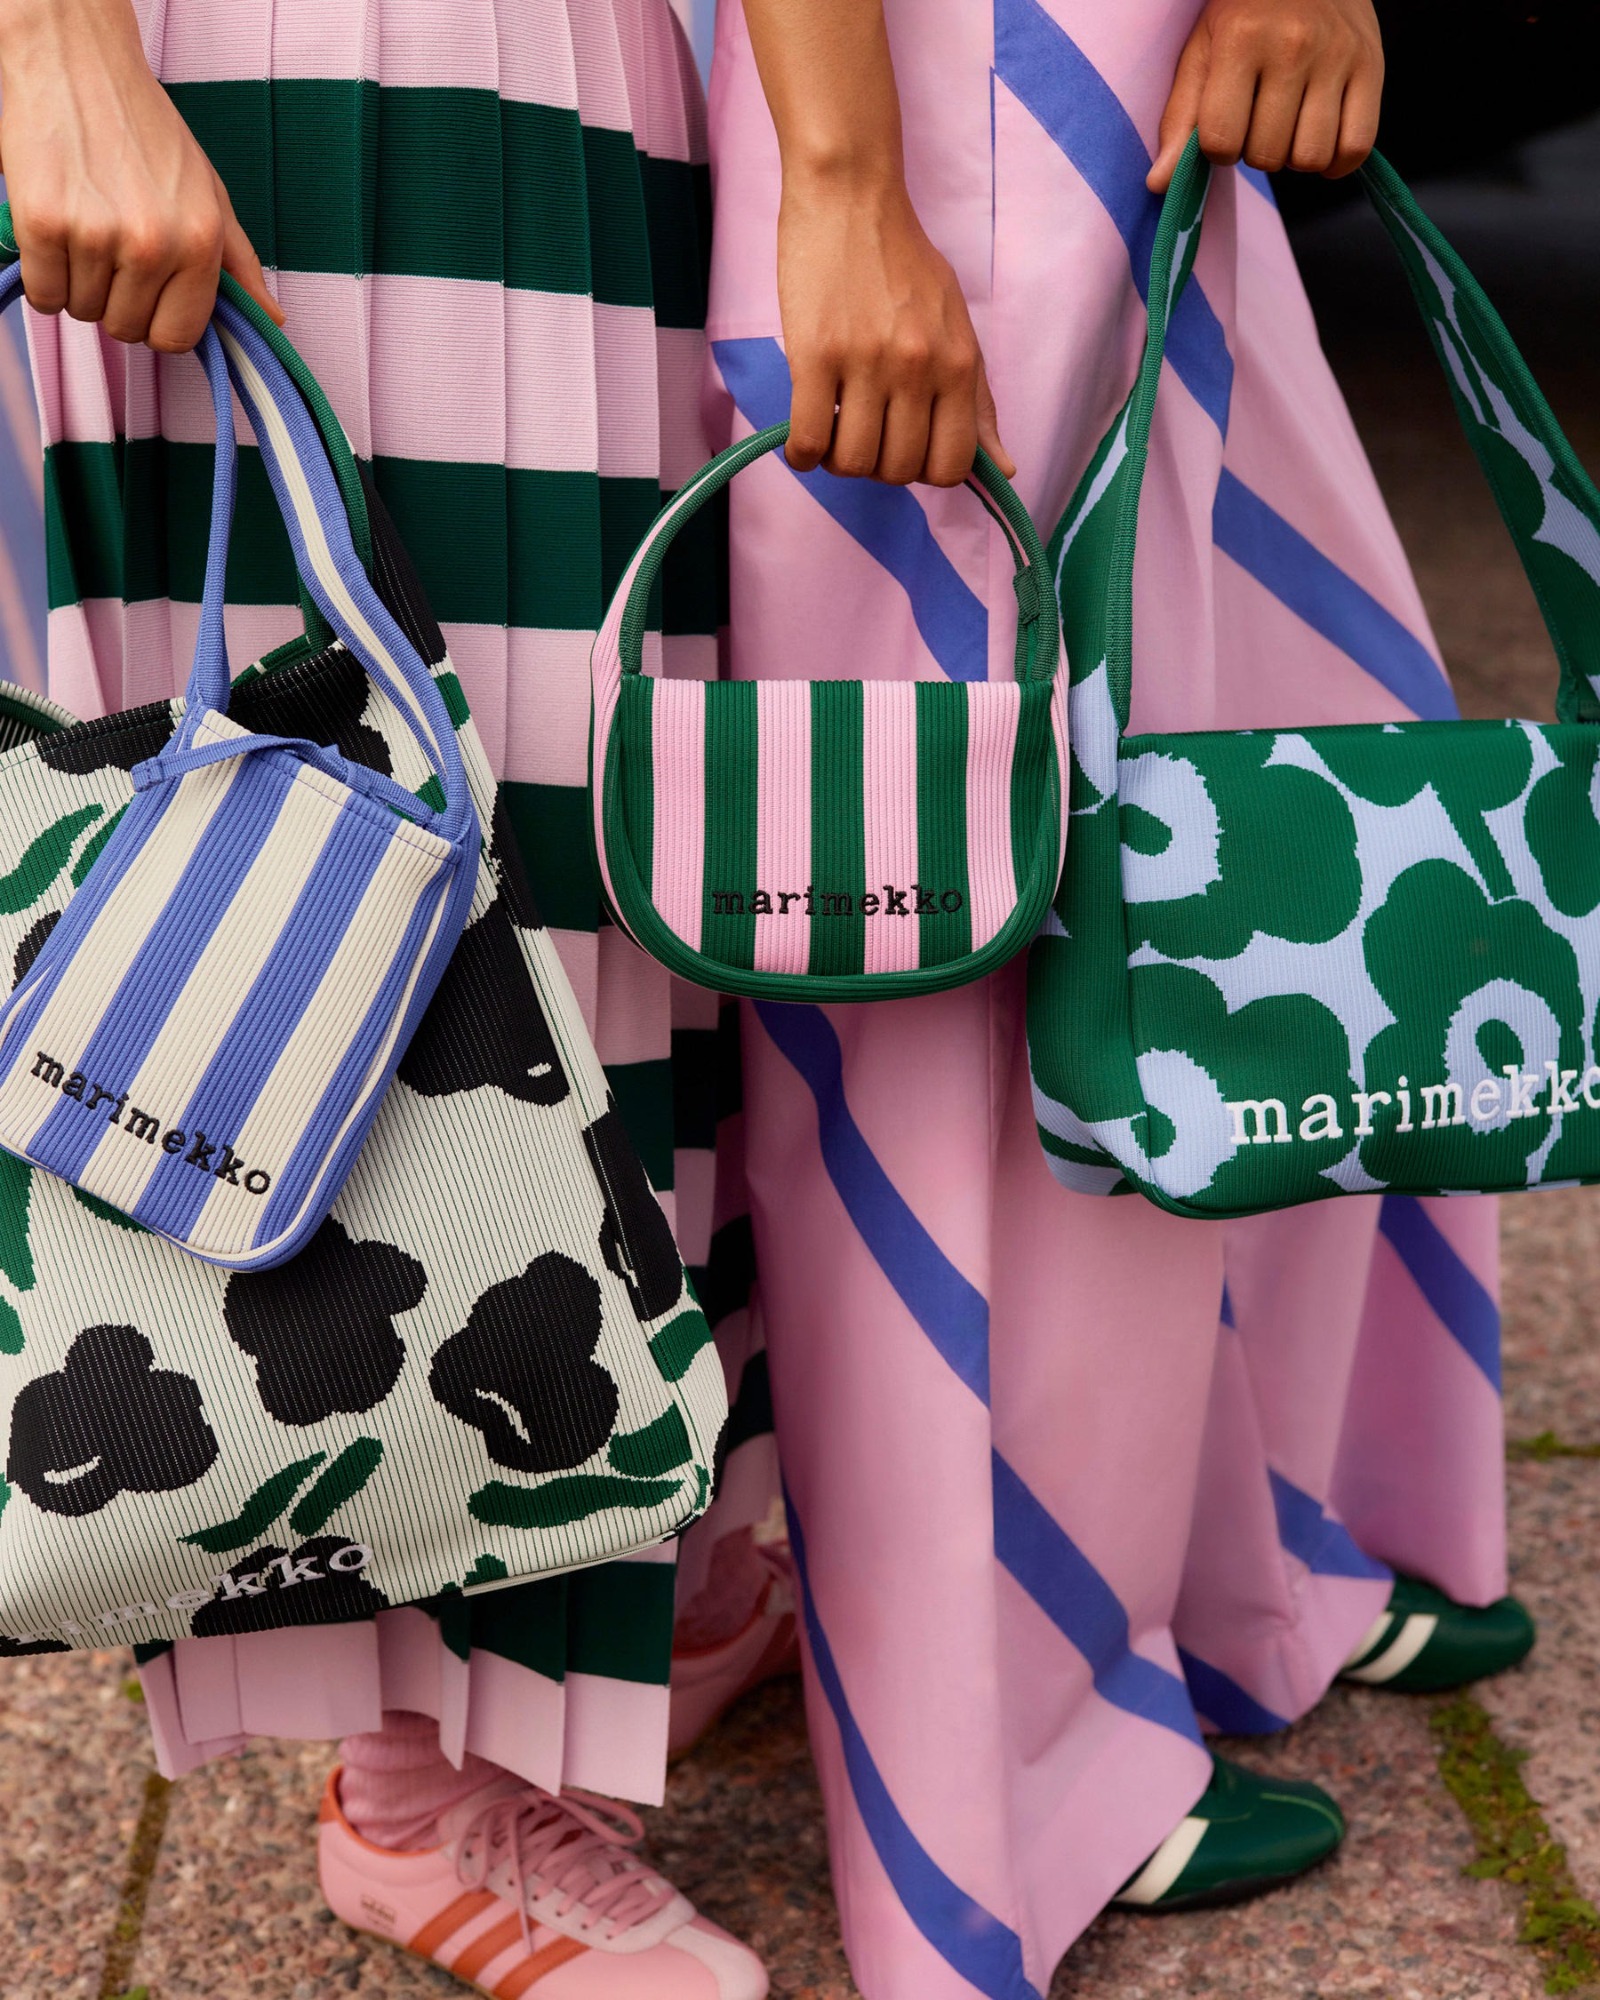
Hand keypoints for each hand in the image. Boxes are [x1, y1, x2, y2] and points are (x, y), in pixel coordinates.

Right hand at [0, 0, 282, 349]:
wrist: (77, 61)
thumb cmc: (145, 129)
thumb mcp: (209, 193)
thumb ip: (239, 264)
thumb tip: (272, 321)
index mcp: (200, 241)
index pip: (176, 337)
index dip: (156, 322)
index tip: (145, 296)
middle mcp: (153, 244)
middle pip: (125, 328)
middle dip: (115, 301)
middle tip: (110, 249)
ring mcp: (97, 234)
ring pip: (82, 311)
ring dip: (78, 283)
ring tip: (84, 228)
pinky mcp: (43, 222)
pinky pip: (42, 293)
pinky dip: (42, 275)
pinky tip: (54, 233)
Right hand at [778, 169, 1012, 486]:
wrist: (851, 197)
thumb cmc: (903, 264)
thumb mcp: (957, 327)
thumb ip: (978, 402)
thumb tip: (1005, 470)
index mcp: (958, 364)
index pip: (950, 466)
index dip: (922, 470)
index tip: (902, 445)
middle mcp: (918, 368)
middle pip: (898, 470)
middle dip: (877, 465)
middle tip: (861, 432)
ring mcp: (866, 363)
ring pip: (852, 462)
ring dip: (837, 460)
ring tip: (832, 428)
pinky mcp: (815, 355)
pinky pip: (809, 441)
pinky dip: (802, 455)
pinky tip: (802, 442)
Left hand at [1148, 0, 1382, 191]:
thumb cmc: (1243, 14)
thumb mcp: (1201, 52)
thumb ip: (1181, 119)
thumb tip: (1160, 185)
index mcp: (1242, 40)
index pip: (1221, 141)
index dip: (1218, 148)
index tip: (1224, 126)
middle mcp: (1293, 46)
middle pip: (1268, 155)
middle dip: (1256, 150)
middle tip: (1259, 118)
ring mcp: (1338, 55)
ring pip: (1311, 158)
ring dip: (1294, 156)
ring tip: (1289, 123)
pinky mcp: (1372, 65)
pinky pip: (1356, 147)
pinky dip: (1335, 161)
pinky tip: (1321, 141)